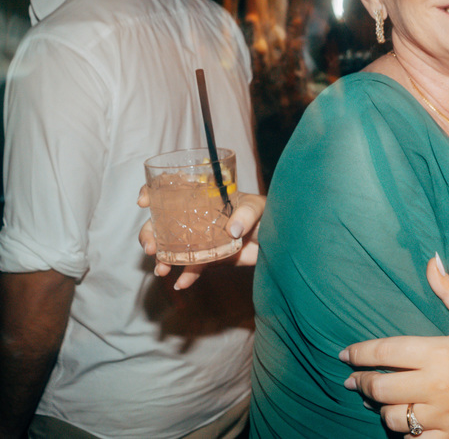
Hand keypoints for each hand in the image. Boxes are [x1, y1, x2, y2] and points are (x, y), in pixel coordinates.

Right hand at [137, 187, 263, 288]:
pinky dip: (186, 275)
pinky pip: (194, 267)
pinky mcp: (212, 258)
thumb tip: (232, 229)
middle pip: (164, 223)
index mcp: (204, 197)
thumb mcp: (258, 208)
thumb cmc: (269, 213)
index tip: (144, 202)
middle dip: (150, 234)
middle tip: (151, 247)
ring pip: (173, 247)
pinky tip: (181, 283)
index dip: (154, 192)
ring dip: (163, 258)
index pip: (173, 189)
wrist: (281, 240)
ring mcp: (202, 238)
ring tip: (161, 269)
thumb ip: (246, 215)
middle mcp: (198, 217)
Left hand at [342, 256, 448, 438]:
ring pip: (393, 418)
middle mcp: (437, 386)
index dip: (360, 353)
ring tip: (378, 399)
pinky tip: (403, 422)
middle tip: (355, 378)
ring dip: (381, 408)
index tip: (346, 354)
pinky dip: (405, 434)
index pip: (386, 352)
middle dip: (362, 382)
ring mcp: (443, 415)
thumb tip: (431, 261)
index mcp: (439, 353)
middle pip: (381, 388)